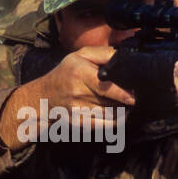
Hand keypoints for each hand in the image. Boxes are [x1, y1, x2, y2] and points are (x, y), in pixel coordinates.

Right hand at [0, 46, 133, 149]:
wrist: (44, 97)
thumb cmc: (65, 74)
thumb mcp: (80, 56)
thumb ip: (102, 53)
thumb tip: (122, 56)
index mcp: (79, 72)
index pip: (105, 86)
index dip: (121, 93)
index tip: (133, 96)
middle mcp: (77, 92)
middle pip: (110, 101)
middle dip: (124, 101)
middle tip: (133, 97)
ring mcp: (77, 109)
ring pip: (109, 114)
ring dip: (121, 111)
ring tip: (126, 105)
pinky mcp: (79, 122)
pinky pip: (103, 125)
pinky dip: (115, 122)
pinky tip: (120, 116)